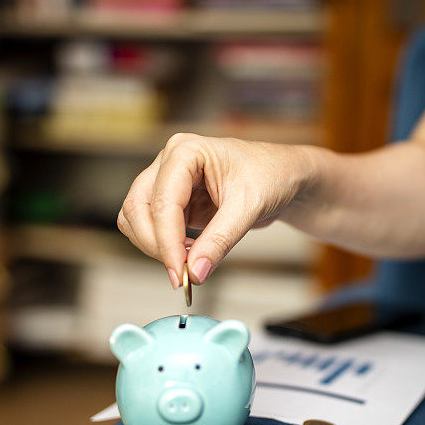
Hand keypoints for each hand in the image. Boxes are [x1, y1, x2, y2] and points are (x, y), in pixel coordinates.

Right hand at [117, 133, 314, 287]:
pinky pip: (154, 228)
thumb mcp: (249, 206)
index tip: (181, 272)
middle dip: (156, 244)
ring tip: (190, 261)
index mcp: (186, 151)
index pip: (163, 201)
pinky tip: (192, 255)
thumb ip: (220, 240)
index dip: (167, 241)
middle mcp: (170, 163)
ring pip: (138, 219)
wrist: (287, 178)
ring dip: (157, 246)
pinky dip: (165, 247)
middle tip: (182, 273)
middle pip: (138, 208)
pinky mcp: (175, 203)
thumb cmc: (273, 175)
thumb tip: (196, 272)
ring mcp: (169, 183)